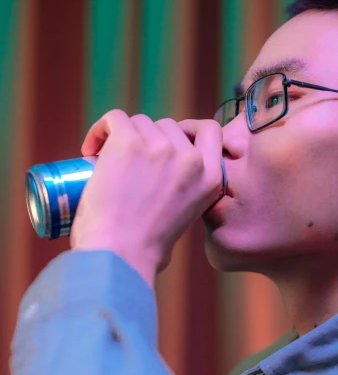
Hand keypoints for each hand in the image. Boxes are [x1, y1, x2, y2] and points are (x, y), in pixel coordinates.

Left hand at [70, 110, 223, 287]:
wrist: (118, 256)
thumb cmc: (143, 251)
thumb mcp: (184, 219)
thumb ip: (185, 194)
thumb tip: (162, 182)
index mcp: (210, 180)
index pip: (210, 132)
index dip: (188, 129)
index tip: (167, 139)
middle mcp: (191, 160)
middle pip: (168, 126)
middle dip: (147, 139)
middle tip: (127, 162)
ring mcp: (161, 148)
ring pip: (139, 122)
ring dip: (122, 136)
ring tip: (104, 162)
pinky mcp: (129, 141)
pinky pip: (114, 118)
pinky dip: (100, 130)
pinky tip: (89, 150)